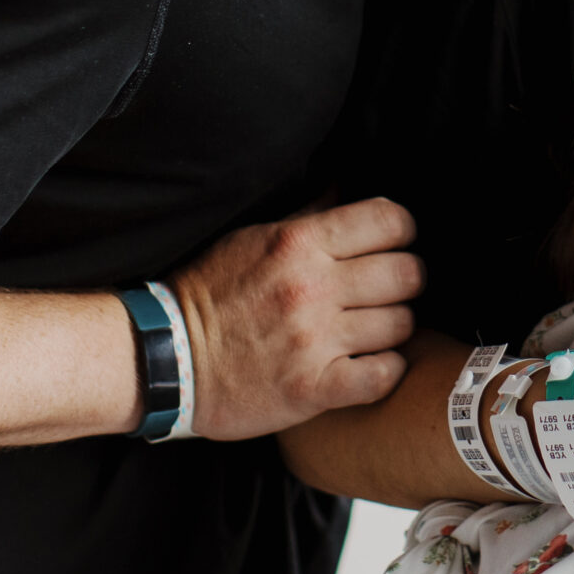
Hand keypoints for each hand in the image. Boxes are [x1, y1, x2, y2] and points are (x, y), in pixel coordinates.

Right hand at [166, 198, 421, 438]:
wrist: (166, 360)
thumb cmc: (210, 295)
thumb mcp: (253, 238)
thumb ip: (308, 215)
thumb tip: (346, 185)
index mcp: (299, 243)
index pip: (390, 221)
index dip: (402, 231)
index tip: (393, 244)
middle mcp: (311, 288)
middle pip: (407, 274)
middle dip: (405, 281)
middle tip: (387, 291)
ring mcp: (314, 340)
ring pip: (401, 324)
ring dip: (393, 327)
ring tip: (372, 329)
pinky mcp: (312, 388)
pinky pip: (383, 375)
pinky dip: (385, 370)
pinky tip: (370, 364)